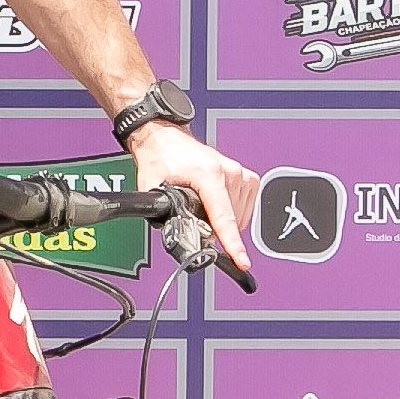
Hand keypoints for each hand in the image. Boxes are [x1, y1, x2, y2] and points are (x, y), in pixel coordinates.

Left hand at [126, 123, 257, 272]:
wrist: (165, 138)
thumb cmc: (161, 156)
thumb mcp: (154, 188)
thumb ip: (165, 212)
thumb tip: (176, 232)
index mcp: (209, 174)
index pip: (224, 217)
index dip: (232, 243)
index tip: (241, 260)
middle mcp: (228, 171)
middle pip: (231, 220)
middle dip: (215, 228)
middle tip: (194, 217)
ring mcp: (238, 172)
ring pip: (240, 215)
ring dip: (224, 219)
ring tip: (203, 205)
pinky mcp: (244, 175)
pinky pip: (245, 205)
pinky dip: (233, 211)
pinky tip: (217, 205)